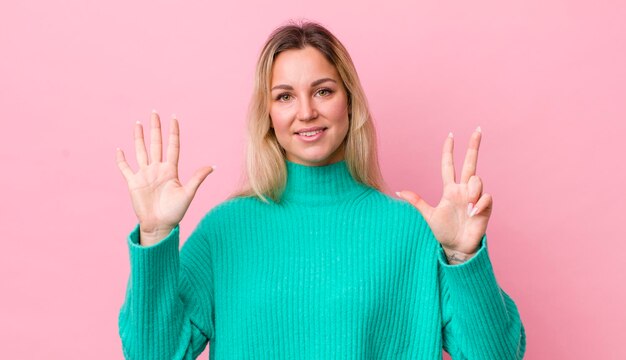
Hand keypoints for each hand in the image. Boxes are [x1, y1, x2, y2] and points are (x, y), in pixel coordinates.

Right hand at [116, 111, 213, 244]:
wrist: (160, 226)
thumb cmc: (175, 212)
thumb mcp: (188, 193)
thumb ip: (197, 178)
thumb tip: (213, 166)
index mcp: (171, 170)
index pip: (173, 146)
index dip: (173, 132)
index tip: (174, 117)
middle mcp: (157, 169)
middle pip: (156, 144)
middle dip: (155, 128)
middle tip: (154, 112)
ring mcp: (145, 175)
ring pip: (141, 151)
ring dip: (138, 138)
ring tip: (137, 123)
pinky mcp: (133, 183)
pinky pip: (125, 168)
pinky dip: (122, 160)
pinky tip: (120, 149)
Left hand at [397, 127, 491, 259]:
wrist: (455, 248)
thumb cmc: (442, 232)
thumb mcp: (427, 215)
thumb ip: (416, 201)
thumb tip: (397, 191)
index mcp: (450, 190)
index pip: (449, 166)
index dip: (449, 151)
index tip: (450, 136)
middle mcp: (463, 190)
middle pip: (470, 163)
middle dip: (473, 146)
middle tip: (477, 129)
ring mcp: (474, 198)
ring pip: (477, 180)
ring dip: (472, 190)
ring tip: (466, 207)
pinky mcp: (485, 208)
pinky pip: (485, 197)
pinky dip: (479, 203)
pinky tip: (472, 212)